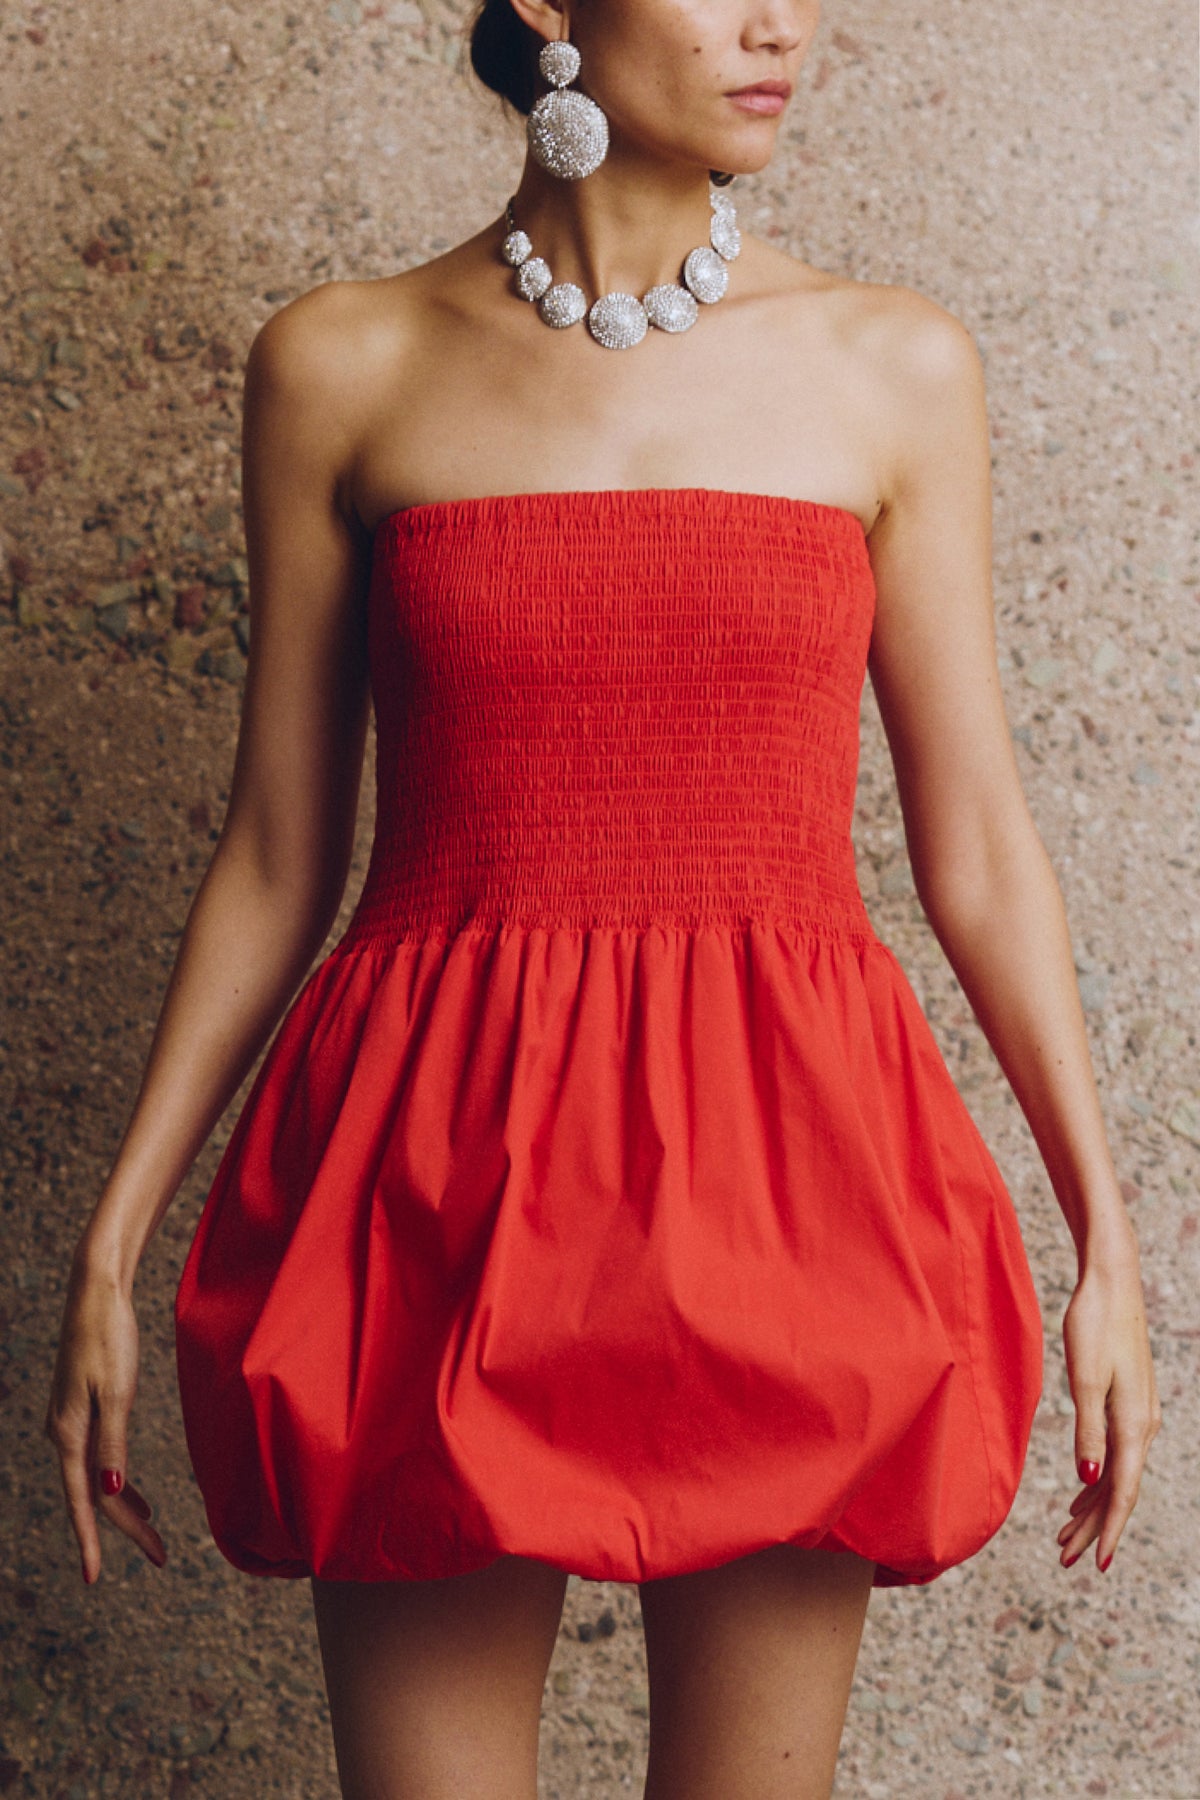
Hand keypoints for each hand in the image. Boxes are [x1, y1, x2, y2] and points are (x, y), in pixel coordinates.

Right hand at [43, 1249, 166, 1582]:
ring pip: (96, 1476)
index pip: (83, 1500)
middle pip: (93, 1494)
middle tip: (159, 1557)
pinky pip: (98, 1455)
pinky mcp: (82, 1406)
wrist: (97, 1290)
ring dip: (123, 1506)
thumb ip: (112, 1441)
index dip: (92, 1541)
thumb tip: (110, 1491)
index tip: (93, 1580)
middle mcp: (63, 1431)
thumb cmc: (109, 1335)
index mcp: (68, 1432)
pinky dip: (117, 1478)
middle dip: (125, 1529)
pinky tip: (132, 1490)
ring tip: (153, 1534)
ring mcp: (71, 1419)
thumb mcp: (116, 1391)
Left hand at [1056, 1243, 1160, 1572]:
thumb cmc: (1093, 1324)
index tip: (1097, 1565)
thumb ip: (1087, 1430)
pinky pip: (1116, 1454)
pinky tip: (1080, 1491)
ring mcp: (1138, 1415)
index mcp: (1134, 1424)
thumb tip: (1088, 1479)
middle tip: (1065, 1559)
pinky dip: (1097, 1479)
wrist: (1111, 1283)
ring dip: (1092, 1507)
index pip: (1122, 1491)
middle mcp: (1143, 1426)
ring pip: (1117, 1474)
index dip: (1108, 1530)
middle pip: (1119, 1490)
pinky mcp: (1128, 1403)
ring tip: (1065, 1535)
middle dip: (1093, 1528)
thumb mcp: (1084, 1377)